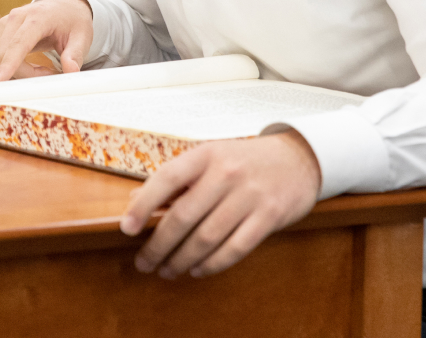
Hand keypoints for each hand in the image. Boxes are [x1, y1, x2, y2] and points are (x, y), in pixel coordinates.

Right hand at [0, 0, 93, 80]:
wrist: (65, 7)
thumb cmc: (72, 21)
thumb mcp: (82, 37)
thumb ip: (75, 55)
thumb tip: (71, 71)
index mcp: (37, 17)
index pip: (18, 43)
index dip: (8, 64)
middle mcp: (15, 17)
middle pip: (3, 54)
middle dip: (20, 73)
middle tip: (46, 73)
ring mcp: (3, 24)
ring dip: (12, 71)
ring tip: (37, 68)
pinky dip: (3, 67)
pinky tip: (23, 64)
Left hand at [119, 130, 321, 279]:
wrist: (298, 159)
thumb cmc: (244, 161)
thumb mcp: (209, 158)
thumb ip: (175, 180)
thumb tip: (135, 202)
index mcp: (206, 155)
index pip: (167, 179)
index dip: (144, 205)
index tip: (127, 228)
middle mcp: (227, 173)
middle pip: (184, 216)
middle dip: (159, 245)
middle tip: (144, 263)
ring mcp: (250, 195)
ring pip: (207, 237)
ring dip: (182, 259)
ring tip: (167, 270)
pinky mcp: (270, 216)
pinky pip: (235, 248)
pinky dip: (213, 264)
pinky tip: (198, 270)